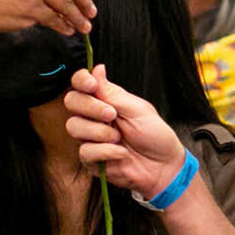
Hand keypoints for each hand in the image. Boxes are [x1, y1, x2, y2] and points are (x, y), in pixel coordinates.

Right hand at [63, 66, 185, 198]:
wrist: (163, 166)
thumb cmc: (154, 135)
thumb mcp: (137, 109)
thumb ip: (112, 92)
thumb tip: (97, 68)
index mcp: (105, 100)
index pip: (80, 84)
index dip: (81, 80)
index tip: (91, 85)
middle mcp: (93, 117)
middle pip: (71, 102)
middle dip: (91, 107)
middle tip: (112, 114)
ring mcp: (90, 138)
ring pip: (74, 126)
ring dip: (100, 132)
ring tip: (119, 137)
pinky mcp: (91, 159)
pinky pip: (85, 151)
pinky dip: (106, 151)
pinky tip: (121, 153)